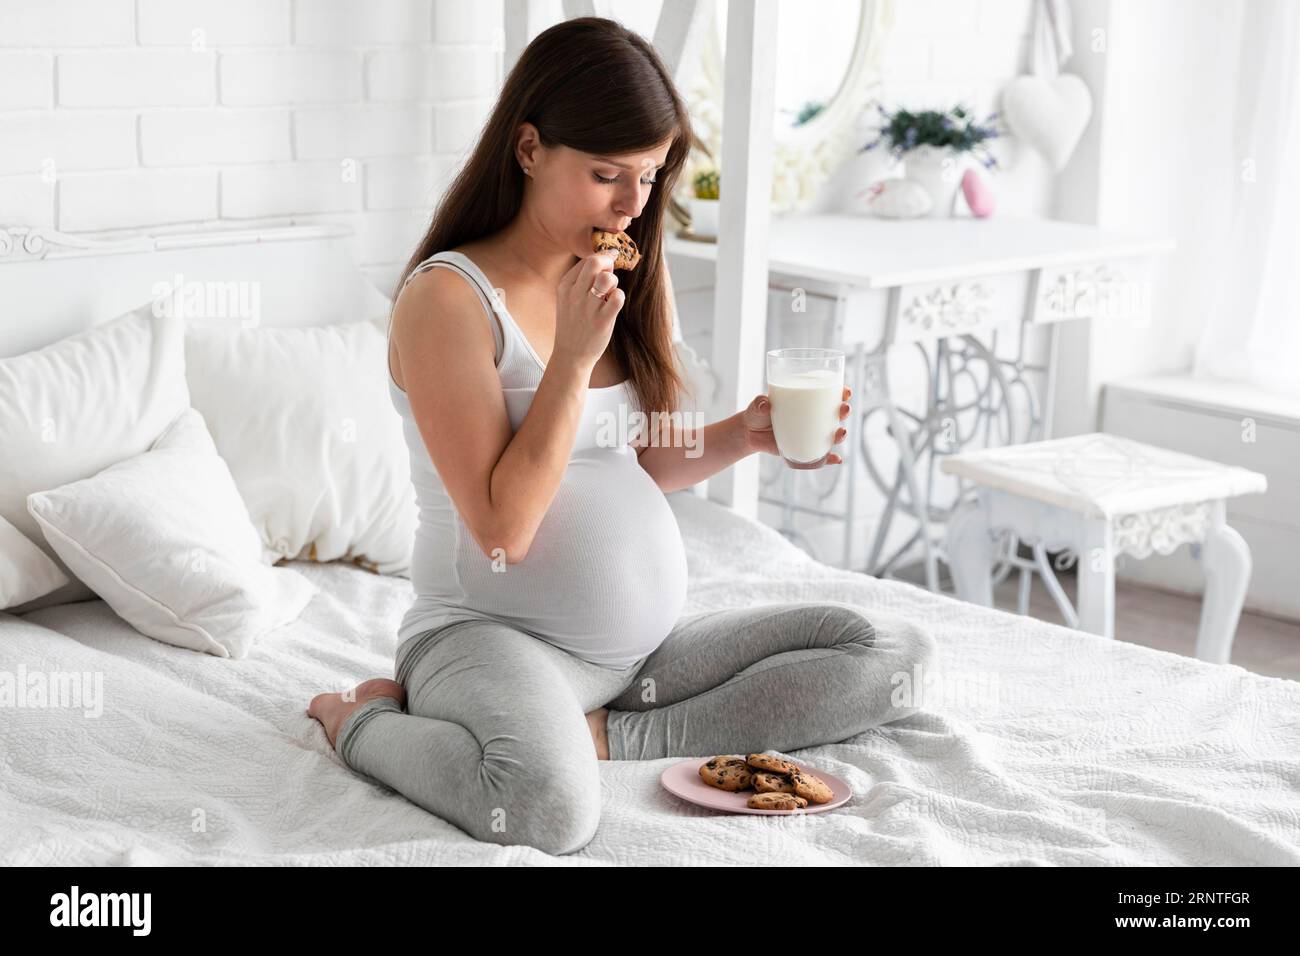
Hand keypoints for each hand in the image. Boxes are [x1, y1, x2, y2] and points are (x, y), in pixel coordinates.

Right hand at [554, 251, 620, 370]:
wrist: (570, 355)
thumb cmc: (574, 324)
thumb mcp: (569, 298)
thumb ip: (583, 279)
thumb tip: (608, 261)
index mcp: (565, 286)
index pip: (586, 260)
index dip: (601, 260)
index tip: (606, 267)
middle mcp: (575, 294)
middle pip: (595, 262)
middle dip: (608, 263)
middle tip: (610, 274)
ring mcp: (588, 307)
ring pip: (607, 278)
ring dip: (613, 281)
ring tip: (609, 293)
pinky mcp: (602, 320)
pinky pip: (618, 297)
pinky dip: (619, 296)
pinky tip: (613, 304)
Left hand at [742, 386, 851, 463]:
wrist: (750, 433)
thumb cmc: (757, 413)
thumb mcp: (757, 406)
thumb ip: (760, 403)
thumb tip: (764, 404)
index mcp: (806, 401)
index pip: (829, 395)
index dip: (841, 393)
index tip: (845, 392)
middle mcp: (813, 417)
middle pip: (836, 414)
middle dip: (844, 411)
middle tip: (844, 409)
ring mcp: (810, 434)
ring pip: (832, 434)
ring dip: (841, 434)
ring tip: (841, 433)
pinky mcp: (805, 449)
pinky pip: (821, 456)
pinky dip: (830, 459)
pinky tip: (837, 459)